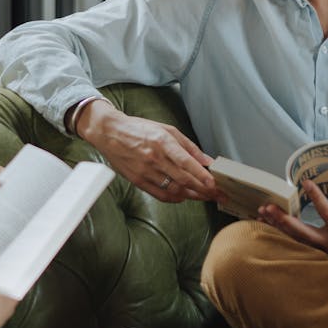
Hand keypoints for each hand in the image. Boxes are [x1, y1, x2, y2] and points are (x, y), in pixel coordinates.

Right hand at [77, 99, 221, 203]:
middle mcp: (154, 158)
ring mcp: (145, 171)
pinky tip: (183, 197)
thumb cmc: (139, 129)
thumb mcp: (166, 129)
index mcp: (162, 142)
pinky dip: (174, 198)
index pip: (186, 162)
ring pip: (174, 189)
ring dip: (192, 195)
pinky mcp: (138, 180)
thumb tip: (206, 160)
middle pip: (183, 179)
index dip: (202, 175)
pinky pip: (160, 194)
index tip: (214, 184)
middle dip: (203, 189)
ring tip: (204, 197)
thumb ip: (188, 146)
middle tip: (217, 195)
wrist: (110, 133)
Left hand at [257, 175, 327, 277]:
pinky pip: (293, 242)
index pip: (327, 213)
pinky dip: (279, 232)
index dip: (316, 197)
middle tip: (270, 207)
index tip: (306, 182)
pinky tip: (267, 223)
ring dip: (277, 225)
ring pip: (293, 238)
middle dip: (284, 219)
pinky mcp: (314, 252)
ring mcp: (319, 249)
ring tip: (263, 211)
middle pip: (301, 232)